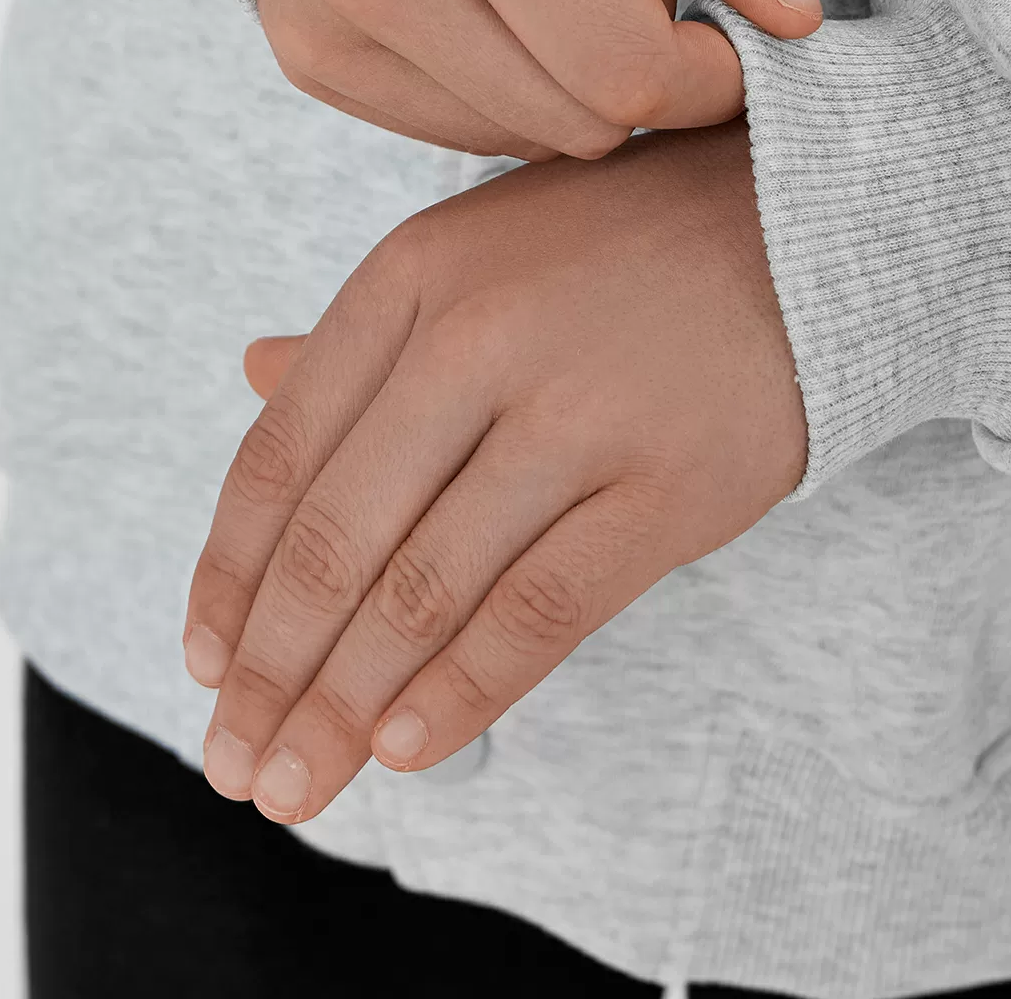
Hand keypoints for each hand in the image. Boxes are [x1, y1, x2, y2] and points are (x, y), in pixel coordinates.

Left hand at [182, 118, 805, 821]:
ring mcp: (575, 412)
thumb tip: (248, 376)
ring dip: (345, 708)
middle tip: (236, 767)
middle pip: (337, 540)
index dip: (229, 577)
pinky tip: (408, 748)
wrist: (807, 221)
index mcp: (410, 276)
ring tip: (299, 789)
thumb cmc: (619, 243)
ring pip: (426, 591)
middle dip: (272, 674)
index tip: (203, 666)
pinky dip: (464, 691)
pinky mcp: (669, 486)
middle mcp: (476, 338)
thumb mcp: (476, 248)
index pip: (280, 457)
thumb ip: (368, 330)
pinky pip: (541, 610)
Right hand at [252, 0, 821, 159]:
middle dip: (643, 69)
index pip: (626, 66)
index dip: (711, 74)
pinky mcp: (308, 54)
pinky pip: (455, 129)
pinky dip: (506, 83)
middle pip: (581, 119)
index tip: (735, 29)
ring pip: (523, 137)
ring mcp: (329, 22)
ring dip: (572, 78)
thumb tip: (793, 19)